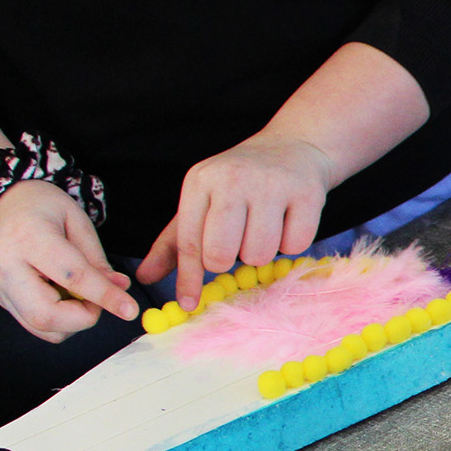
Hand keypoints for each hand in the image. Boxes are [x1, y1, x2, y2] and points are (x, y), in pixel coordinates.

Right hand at [0, 179, 139, 341]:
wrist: (0, 206)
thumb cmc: (40, 207)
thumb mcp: (76, 219)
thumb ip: (97, 258)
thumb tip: (120, 288)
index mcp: (28, 237)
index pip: (72, 276)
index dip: (105, 296)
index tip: (129, 309)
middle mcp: (6, 267)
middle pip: (46, 315)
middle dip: (83, 317)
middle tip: (97, 299)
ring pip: (41, 327)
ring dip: (72, 321)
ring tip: (78, 293)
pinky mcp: (1, 299)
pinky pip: (34, 324)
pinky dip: (58, 320)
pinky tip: (61, 296)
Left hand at [137, 133, 337, 307]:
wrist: (294, 147)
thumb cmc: (241, 182)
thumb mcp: (202, 201)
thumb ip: (174, 242)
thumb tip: (144, 277)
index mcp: (201, 181)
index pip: (189, 241)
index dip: (188, 278)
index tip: (189, 304)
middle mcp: (233, 179)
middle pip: (221, 254)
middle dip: (229, 260)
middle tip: (237, 244)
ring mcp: (271, 185)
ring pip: (259, 254)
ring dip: (262, 252)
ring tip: (264, 227)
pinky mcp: (306, 194)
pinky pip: (294, 245)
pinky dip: (291, 243)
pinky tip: (288, 221)